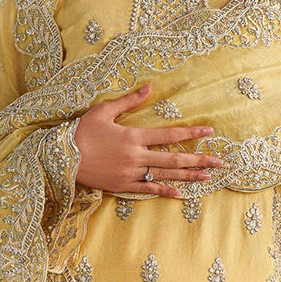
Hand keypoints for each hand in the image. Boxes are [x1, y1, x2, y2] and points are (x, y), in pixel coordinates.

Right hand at [73, 82, 226, 196]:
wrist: (60, 158)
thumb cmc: (81, 131)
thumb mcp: (104, 111)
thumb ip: (129, 101)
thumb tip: (150, 87)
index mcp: (133, 136)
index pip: (169, 135)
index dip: (191, 133)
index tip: (209, 132)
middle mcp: (136, 156)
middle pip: (174, 159)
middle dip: (199, 159)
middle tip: (220, 162)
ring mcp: (130, 174)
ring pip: (165, 176)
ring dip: (188, 176)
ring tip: (208, 177)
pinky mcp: (123, 186)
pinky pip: (148, 190)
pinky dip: (165, 192)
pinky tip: (181, 193)